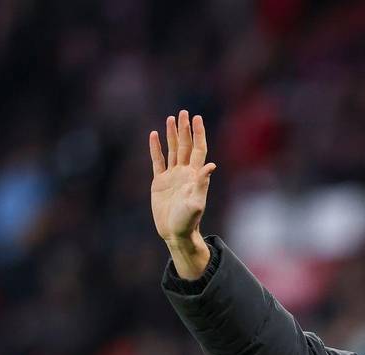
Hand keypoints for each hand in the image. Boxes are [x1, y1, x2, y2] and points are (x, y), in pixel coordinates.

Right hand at [150, 109, 216, 245]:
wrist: (175, 233)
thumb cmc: (188, 221)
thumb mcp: (196, 203)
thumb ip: (202, 184)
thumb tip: (211, 165)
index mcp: (195, 175)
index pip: (198, 149)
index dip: (198, 133)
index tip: (197, 118)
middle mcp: (184, 173)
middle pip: (186, 146)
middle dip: (184, 129)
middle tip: (183, 112)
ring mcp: (172, 176)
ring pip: (173, 150)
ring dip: (172, 135)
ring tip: (171, 118)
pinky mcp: (160, 182)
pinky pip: (157, 161)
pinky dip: (156, 148)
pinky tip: (154, 136)